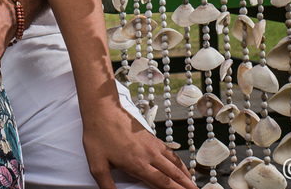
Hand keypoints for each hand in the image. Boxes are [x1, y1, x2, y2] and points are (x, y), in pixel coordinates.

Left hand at [82, 106, 196, 188]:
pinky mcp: (151, 136)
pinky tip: (180, 164)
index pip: (162, 182)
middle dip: (186, 186)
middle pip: (173, 174)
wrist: (102, 109)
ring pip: (174, 162)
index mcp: (138, 164)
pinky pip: (169, 151)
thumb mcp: (97, 166)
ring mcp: (152, 144)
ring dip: (185, 174)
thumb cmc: (98, 136)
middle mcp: (149, 154)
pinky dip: (178, 161)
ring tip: (192, 184)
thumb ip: (107, 186)